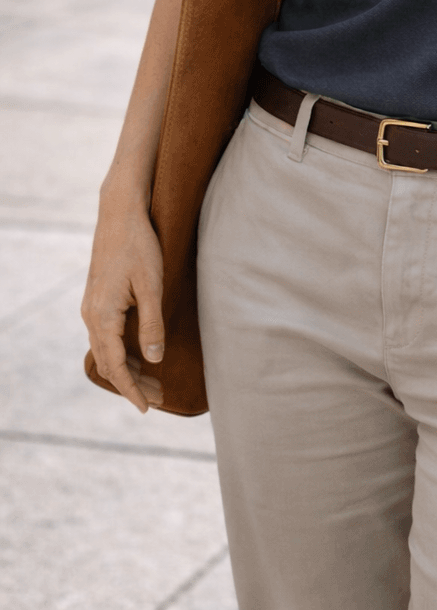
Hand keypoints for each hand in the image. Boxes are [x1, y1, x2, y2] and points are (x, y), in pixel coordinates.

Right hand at [81, 198, 164, 413]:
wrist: (120, 214)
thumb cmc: (139, 246)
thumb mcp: (152, 286)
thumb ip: (152, 324)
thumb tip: (154, 360)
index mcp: (102, 316)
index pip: (116, 366)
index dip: (131, 389)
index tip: (147, 408)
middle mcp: (91, 316)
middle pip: (109, 363)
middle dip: (132, 383)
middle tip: (159, 398)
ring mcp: (92, 307)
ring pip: (106, 350)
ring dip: (128, 368)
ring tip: (153, 382)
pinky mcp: (97, 299)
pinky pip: (106, 336)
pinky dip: (122, 351)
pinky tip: (139, 354)